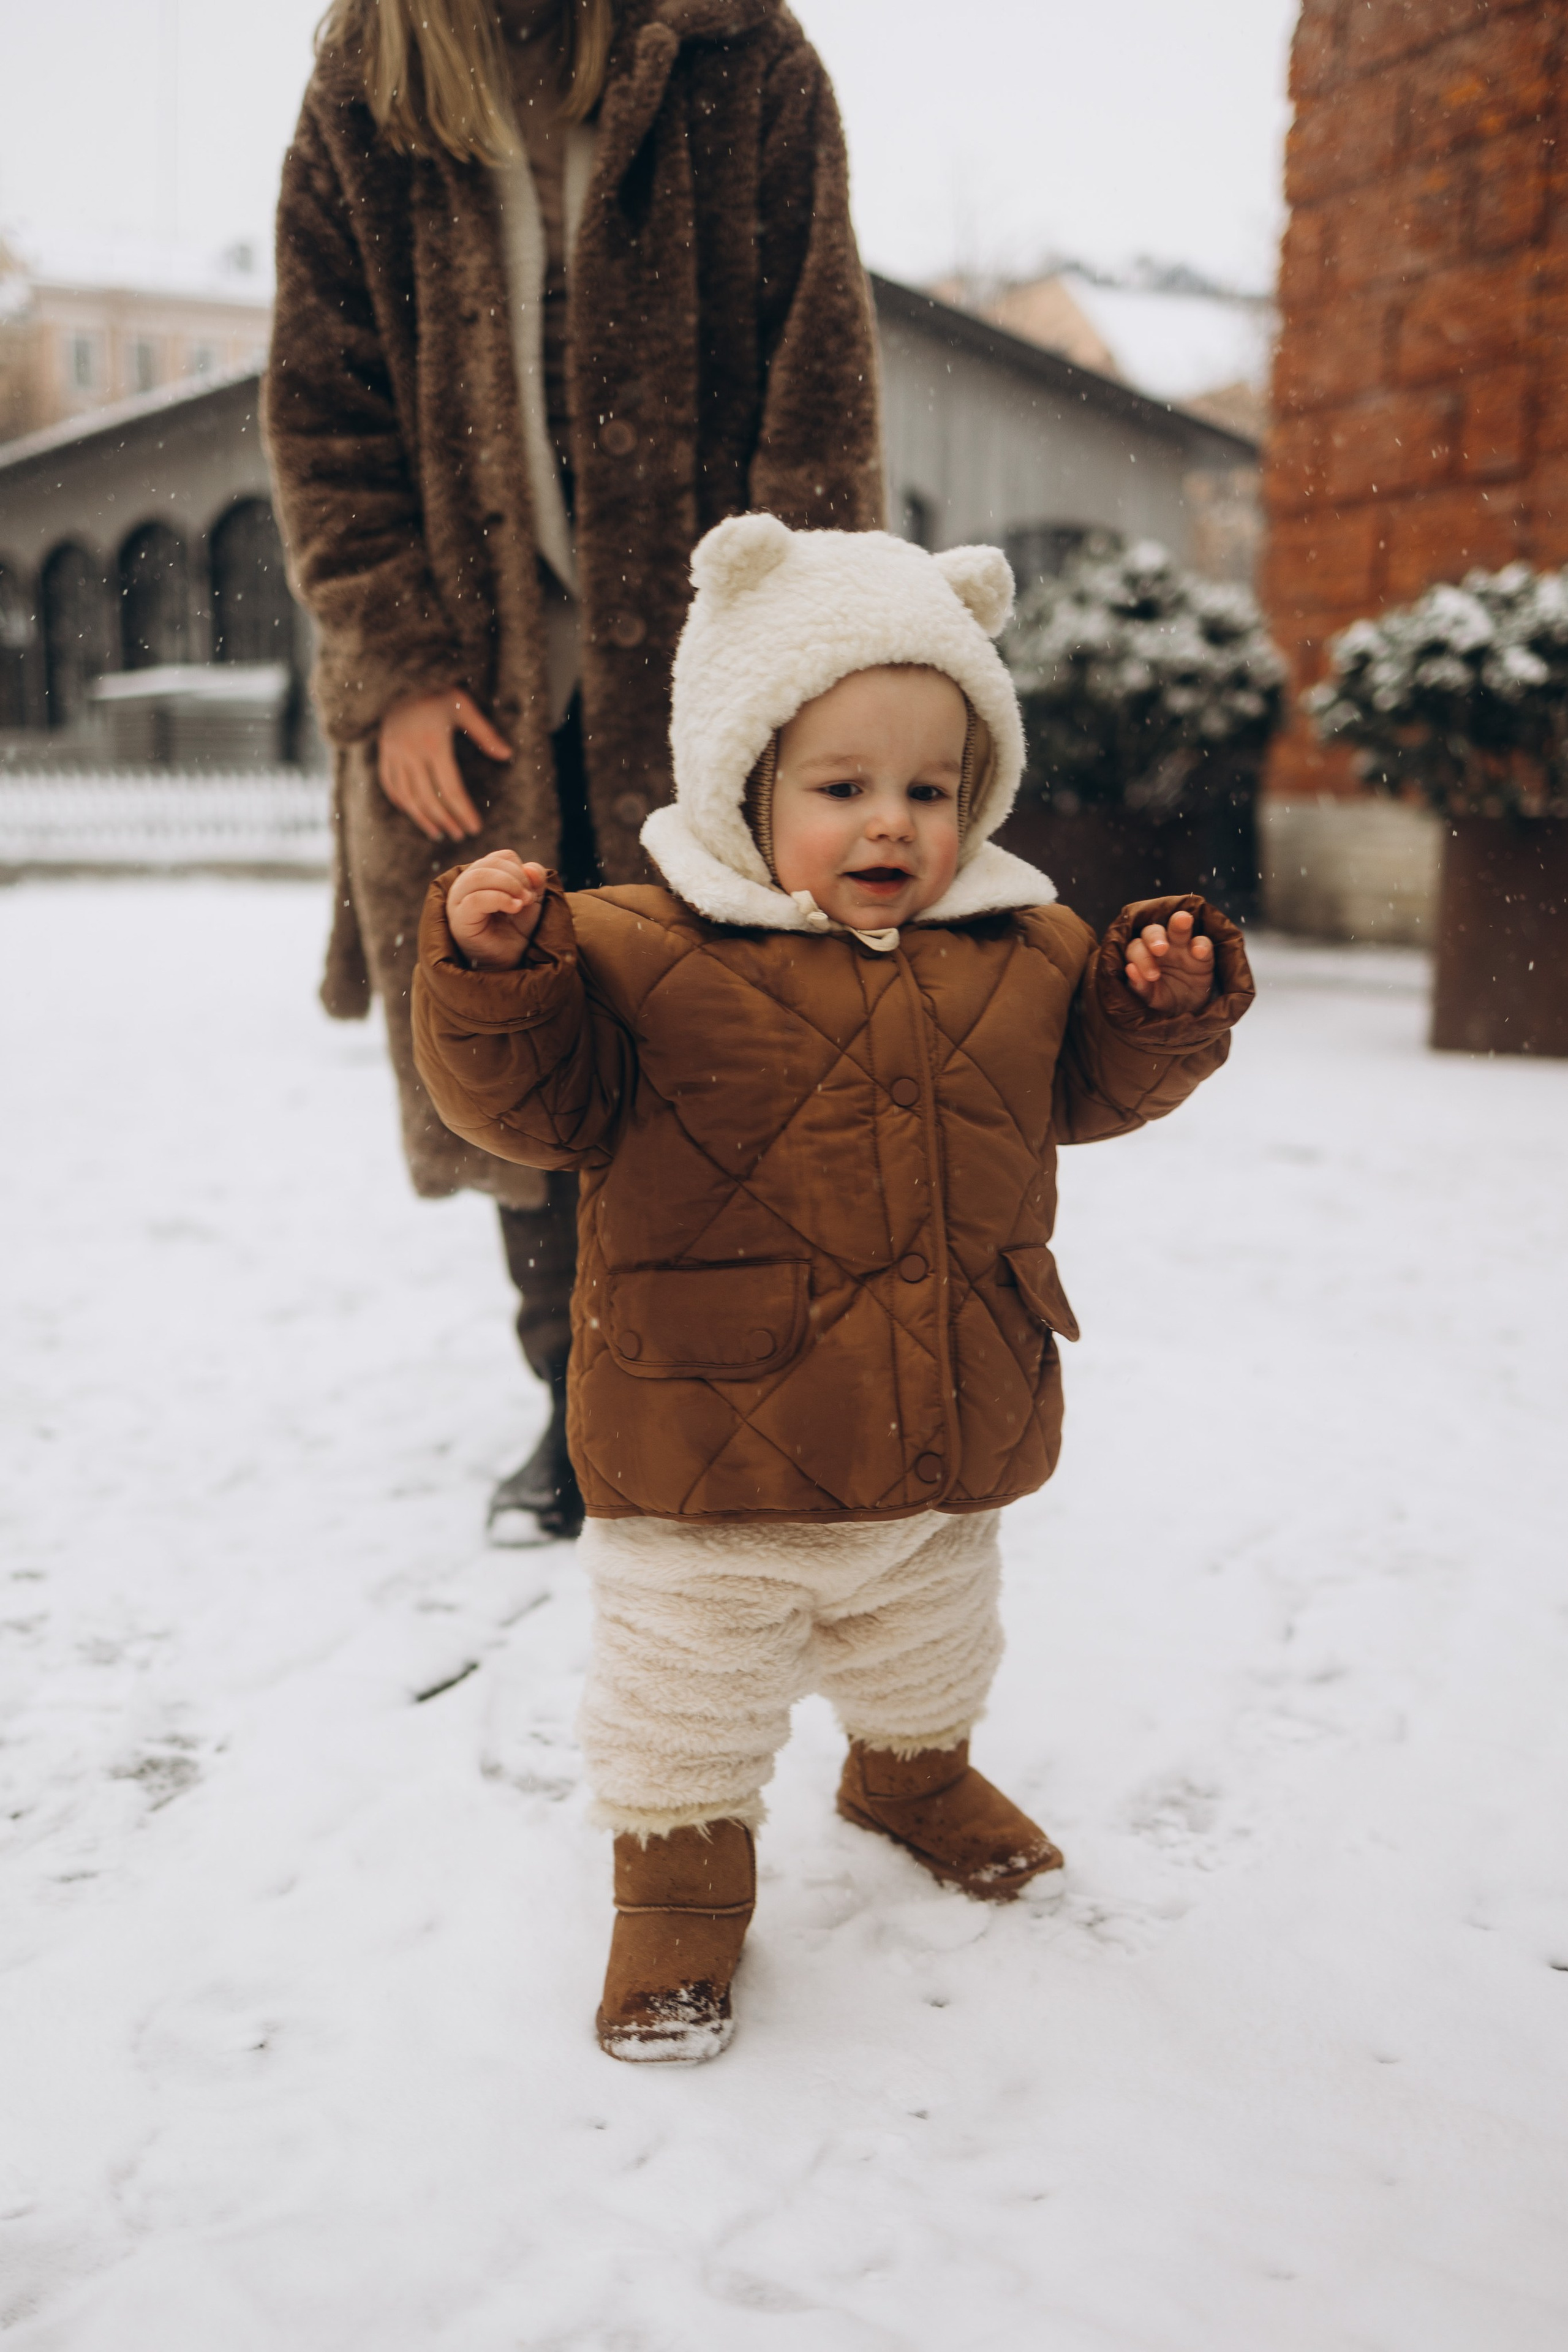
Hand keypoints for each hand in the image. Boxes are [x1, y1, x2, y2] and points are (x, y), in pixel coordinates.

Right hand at [378, 690, 510, 840]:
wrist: (400, 675)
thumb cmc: (437, 691)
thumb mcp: (463, 707)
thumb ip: (485, 733)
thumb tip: (507, 755)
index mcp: (434, 744)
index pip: (451, 789)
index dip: (463, 812)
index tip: (474, 828)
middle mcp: (411, 752)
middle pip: (429, 798)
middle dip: (446, 820)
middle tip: (459, 835)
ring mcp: (394, 754)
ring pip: (407, 797)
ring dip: (423, 818)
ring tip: (438, 833)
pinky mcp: (384, 752)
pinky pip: (390, 785)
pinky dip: (402, 802)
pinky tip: (414, 812)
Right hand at [447, 851, 549, 969]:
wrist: (508, 964)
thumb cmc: (515, 933)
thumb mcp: (531, 902)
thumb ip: (535, 881)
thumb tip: (531, 867)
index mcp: (480, 878)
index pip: (500, 857)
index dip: (521, 869)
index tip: (532, 891)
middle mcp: (465, 887)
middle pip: (489, 863)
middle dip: (516, 877)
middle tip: (529, 898)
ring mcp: (458, 903)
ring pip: (479, 876)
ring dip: (508, 885)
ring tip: (522, 903)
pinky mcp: (459, 920)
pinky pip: (475, 899)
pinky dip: (499, 898)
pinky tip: (515, 907)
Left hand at [1123, 907, 1214, 1012]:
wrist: (1186, 1011)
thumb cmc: (1163, 999)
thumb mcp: (1150, 999)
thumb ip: (1139, 987)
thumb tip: (1130, 970)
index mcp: (1143, 956)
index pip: (1136, 948)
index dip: (1141, 958)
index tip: (1150, 976)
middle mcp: (1161, 947)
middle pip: (1153, 931)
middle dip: (1155, 937)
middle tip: (1159, 949)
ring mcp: (1183, 947)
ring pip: (1178, 927)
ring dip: (1179, 923)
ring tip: (1182, 921)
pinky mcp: (1202, 954)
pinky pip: (1203, 942)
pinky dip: (1202, 944)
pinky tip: (1199, 951)